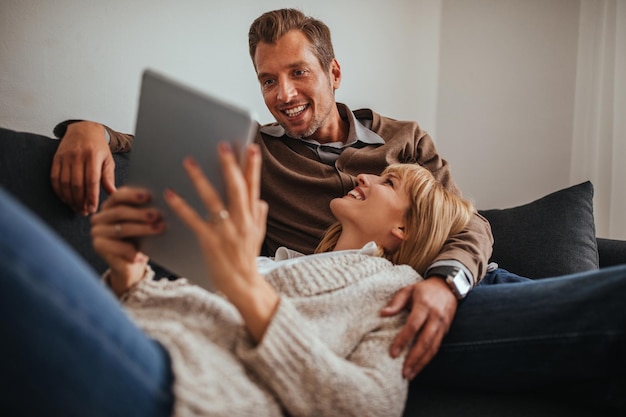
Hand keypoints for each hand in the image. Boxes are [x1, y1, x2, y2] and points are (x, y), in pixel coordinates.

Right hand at [51, 121, 115, 214]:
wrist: (83, 128)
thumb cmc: (99, 147)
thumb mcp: (108, 160)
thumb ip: (108, 177)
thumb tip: (114, 194)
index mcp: (93, 156)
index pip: (92, 180)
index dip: (91, 197)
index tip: (92, 209)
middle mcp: (78, 156)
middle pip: (77, 184)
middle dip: (80, 201)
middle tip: (84, 212)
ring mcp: (65, 157)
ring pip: (65, 183)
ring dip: (69, 199)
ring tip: (76, 208)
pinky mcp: (56, 158)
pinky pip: (54, 178)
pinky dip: (59, 191)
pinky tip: (65, 199)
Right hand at [91, 187, 164, 295]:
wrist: (130, 265)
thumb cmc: (140, 240)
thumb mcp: (143, 223)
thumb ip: (146, 212)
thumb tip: (164, 202)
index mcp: (109, 206)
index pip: (118, 196)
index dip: (133, 195)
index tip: (150, 196)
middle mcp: (100, 217)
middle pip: (120, 212)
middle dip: (140, 213)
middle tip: (157, 215)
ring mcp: (97, 233)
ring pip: (122, 229)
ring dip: (142, 229)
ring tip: (158, 229)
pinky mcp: (98, 247)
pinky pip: (118, 247)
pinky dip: (134, 251)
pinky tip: (144, 255)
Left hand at [163, 143, 275, 341]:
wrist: (243, 286)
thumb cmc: (247, 259)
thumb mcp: (259, 235)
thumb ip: (259, 216)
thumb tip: (261, 200)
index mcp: (253, 217)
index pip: (254, 187)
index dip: (253, 167)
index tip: (251, 147)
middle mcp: (242, 222)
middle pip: (236, 189)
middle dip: (230, 166)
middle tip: (221, 145)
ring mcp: (226, 232)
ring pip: (213, 201)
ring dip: (200, 179)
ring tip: (189, 161)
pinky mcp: (210, 242)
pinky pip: (194, 221)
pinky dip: (182, 207)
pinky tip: (171, 193)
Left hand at [381, 277, 457, 379]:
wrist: (448, 286)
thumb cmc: (423, 289)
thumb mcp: (408, 290)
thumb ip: (396, 302)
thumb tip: (383, 314)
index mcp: (424, 306)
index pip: (413, 326)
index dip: (403, 340)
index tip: (393, 353)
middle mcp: (435, 317)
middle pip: (425, 341)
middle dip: (414, 358)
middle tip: (403, 372)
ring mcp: (442, 325)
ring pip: (433, 348)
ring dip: (422, 363)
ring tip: (410, 374)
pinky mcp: (446, 331)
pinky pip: (437, 347)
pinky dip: (428, 359)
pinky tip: (419, 367)